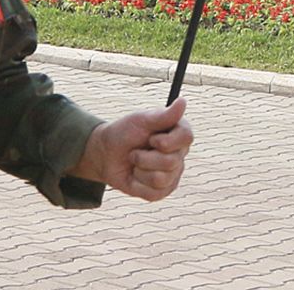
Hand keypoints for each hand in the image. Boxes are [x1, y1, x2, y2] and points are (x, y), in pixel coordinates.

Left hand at [72, 98, 191, 200]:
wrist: (106, 154)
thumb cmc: (124, 132)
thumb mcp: (141, 120)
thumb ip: (164, 116)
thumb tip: (183, 101)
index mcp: (177, 134)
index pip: (187, 137)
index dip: (168, 141)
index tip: (152, 138)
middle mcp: (179, 155)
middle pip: (172, 161)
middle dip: (145, 156)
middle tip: (135, 150)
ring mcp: (172, 175)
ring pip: (161, 179)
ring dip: (139, 169)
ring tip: (135, 161)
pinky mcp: (162, 191)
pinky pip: (153, 193)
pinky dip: (137, 183)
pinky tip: (134, 175)